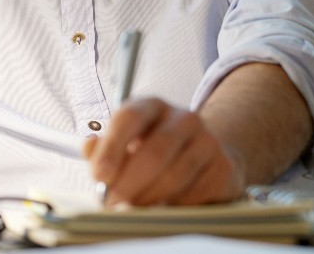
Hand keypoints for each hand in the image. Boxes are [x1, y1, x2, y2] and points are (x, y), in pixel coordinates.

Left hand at [83, 97, 245, 205]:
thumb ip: (102, 147)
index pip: (129, 117)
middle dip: (129, 182)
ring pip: (175, 176)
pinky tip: (163, 207)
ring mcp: (208, 141)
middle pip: (154, 152)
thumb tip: (88, 148)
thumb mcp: (124, 142)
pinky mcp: (224, 166)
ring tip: (133, 208)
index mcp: (151, 106)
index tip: (99, 175)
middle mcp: (183, 118)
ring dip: (149, 198)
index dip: (112, 147)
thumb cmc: (152, 149)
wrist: (204, 154)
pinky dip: (175, 205)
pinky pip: (197, 193)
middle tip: (113, 201)